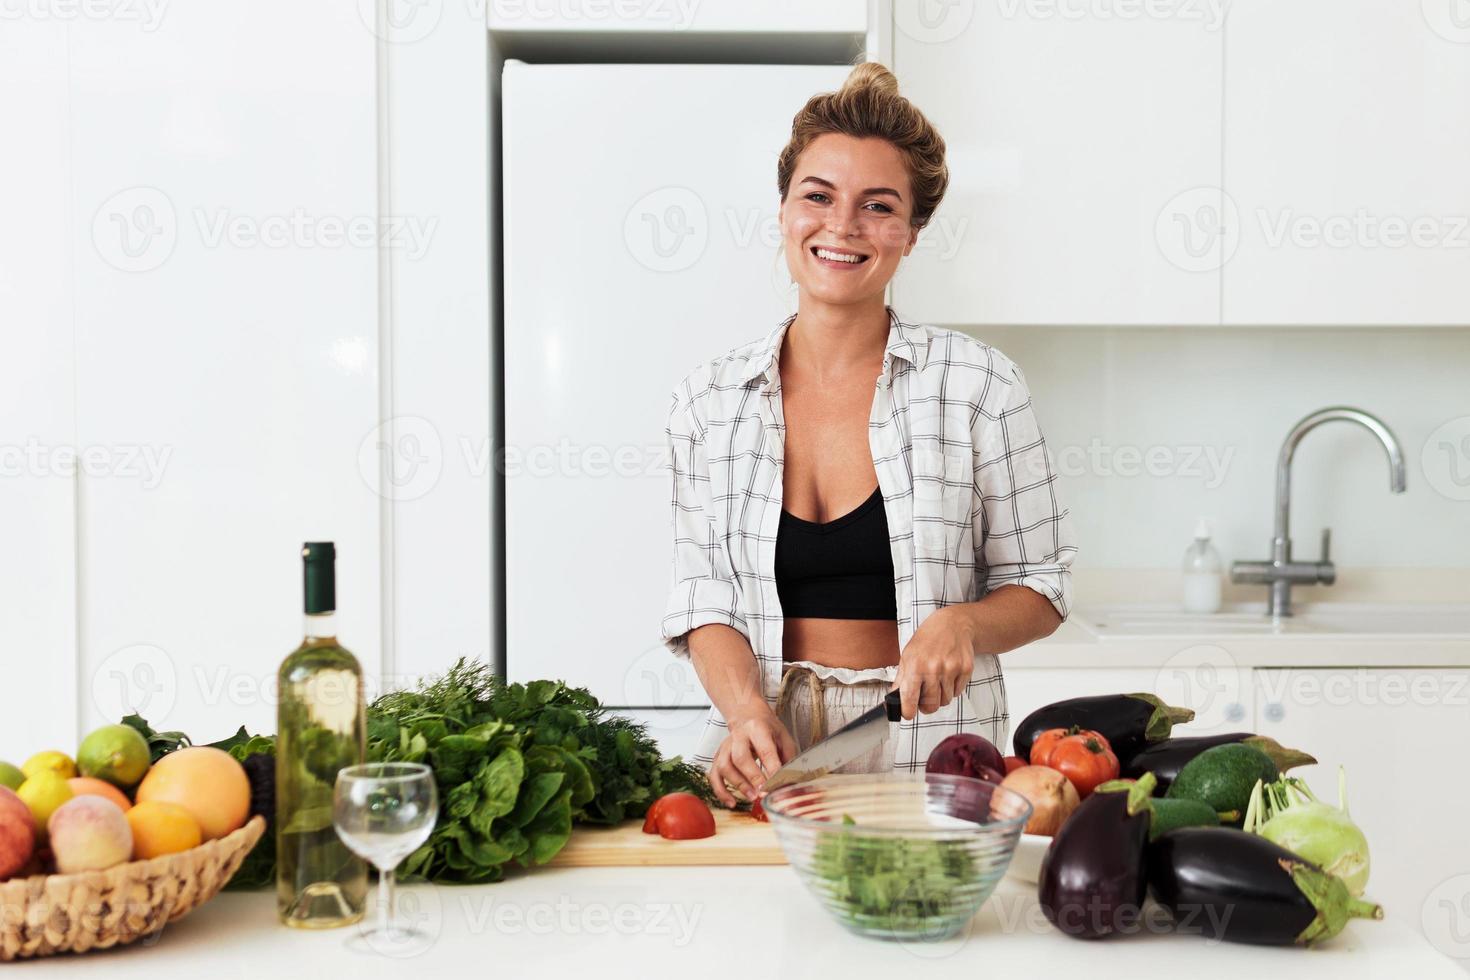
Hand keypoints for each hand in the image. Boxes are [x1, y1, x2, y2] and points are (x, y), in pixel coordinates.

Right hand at [709, 710, 797, 807]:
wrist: (746, 714)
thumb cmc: (767, 728)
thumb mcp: (783, 736)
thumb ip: (788, 757)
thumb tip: (790, 780)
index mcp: (758, 728)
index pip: (765, 750)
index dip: (771, 768)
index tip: (777, 783)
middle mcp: (738, 736)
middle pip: (740, 757)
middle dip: (752, 777)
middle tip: (763, 792)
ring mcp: (725, 747)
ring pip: (725, 766)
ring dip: (738, 784)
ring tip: (752, 797)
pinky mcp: (718, 756)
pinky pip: (714, 776)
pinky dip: (720, 791)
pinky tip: (731, 802)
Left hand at [895, 605, 974, 719]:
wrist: (953, 624)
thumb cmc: (927, 640)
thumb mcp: (907, 656)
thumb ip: (901, 680)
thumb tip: (893, 701)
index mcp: (915, 665)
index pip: (909, 699)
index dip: (908, 711)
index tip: (908, 713)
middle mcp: (934, 668)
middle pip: (931, 705)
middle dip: (926, 706)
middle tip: (924, 698)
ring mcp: (952, 669)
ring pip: (945, 700)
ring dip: (940, 696)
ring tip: (937, 680)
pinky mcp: (966, 669)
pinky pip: (957, 692)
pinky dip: (952, 688)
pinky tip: (948, 674)